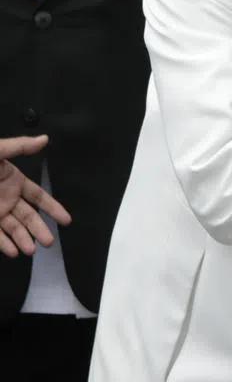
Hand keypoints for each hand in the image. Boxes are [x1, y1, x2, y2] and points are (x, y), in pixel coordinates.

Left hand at [0, 136, 71, 257]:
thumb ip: (19, 147)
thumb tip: (45, 139)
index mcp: (13, 180)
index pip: (39, 197)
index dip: (53, 208)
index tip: (66, 220)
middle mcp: (7, 198)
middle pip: (28, 216)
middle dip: (39, 229)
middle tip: (49, 242)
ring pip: (13, 228)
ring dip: (22, 239)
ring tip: (30, 251)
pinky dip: (4, 244)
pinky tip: (12, 251)